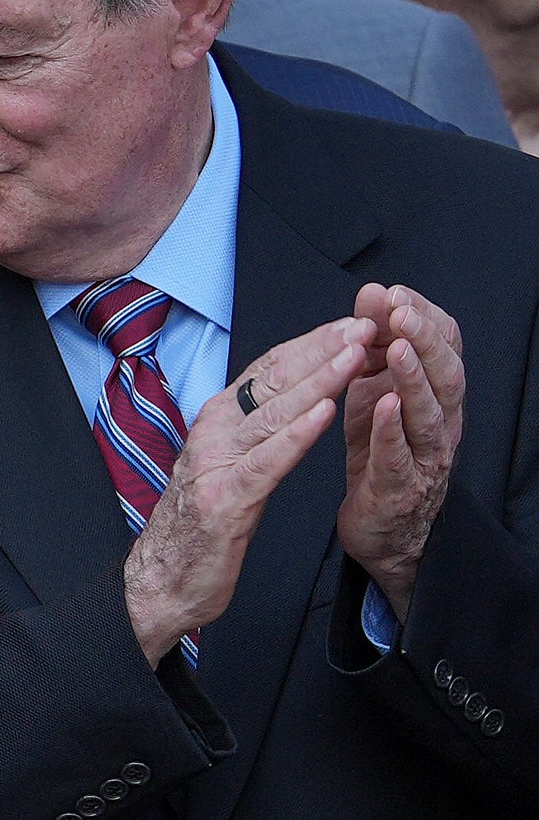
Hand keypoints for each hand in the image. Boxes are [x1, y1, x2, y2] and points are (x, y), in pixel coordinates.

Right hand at [123, 317, 366, 663]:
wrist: (162, 578)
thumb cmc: (201, 521)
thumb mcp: (229, 460)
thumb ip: (256, 427)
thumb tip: (294, 392)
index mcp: (218, 420)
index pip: (270, 369)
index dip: (313, 342)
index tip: (353, 321)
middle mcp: (213, 432)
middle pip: (274, 381)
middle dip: (323, 349)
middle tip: (366, 324)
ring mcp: (216, 464)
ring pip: (275, 413)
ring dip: (319, 381)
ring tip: (355, 355)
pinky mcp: (225, 500)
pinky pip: (268, 462)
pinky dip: (297, 435)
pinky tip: (324, 414)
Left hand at [339, 281, 465, 619]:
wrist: (382, 527)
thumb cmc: (380, 453)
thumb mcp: (375, 393)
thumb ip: (374, 351)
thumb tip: (373, 295)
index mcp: (436, 396)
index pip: (442, 347)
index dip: (422, 317)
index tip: (393, 291)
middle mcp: (442, 422)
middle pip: (446, 373)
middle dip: (423, 337)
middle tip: (400, 308)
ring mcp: (426, 456)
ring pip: (430, 411)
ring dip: (413, 376)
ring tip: (395, 347)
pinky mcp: (401, 487)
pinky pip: (401, 456)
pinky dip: (393, 428)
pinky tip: (382, 404)